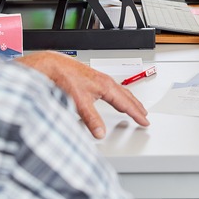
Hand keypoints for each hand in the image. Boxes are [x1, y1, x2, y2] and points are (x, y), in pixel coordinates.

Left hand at [16, 51, 149, 138]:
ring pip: (119, 90)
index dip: (136, 114)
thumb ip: (91, 119)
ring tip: (134, 106)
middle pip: (126, 95)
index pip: (126, 103)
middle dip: (136, 106)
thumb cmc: (65, 78)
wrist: (53, 66)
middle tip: (145, 115)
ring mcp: (99, 78)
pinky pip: (112, 88)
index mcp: (106, 86)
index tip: (145, 121)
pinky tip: (114, 96)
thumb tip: (100, 133)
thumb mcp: (80, 102)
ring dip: (129, 99)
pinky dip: (119, 94)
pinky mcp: (92, 78)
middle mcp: (105, 81)